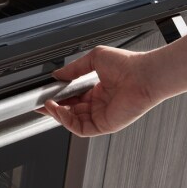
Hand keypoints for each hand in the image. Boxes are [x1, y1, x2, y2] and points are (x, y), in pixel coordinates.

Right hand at [41, 28, 186, 136]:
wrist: (144, 74)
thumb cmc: (128, 64)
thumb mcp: (94, 59)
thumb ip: (74, 68)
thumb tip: (58, 75)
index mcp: (98, 90)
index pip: (73, 98)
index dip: (58, 97)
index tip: (46, 94)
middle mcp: (100, 104)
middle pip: (71, 111)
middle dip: (54, 108)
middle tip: (42, 102)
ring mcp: (102, 116)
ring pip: (73, 121)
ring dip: (58, 115)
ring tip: (48, 105)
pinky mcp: (105, 125)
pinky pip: (81, 129)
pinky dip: (67, 122)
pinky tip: (60, 111)